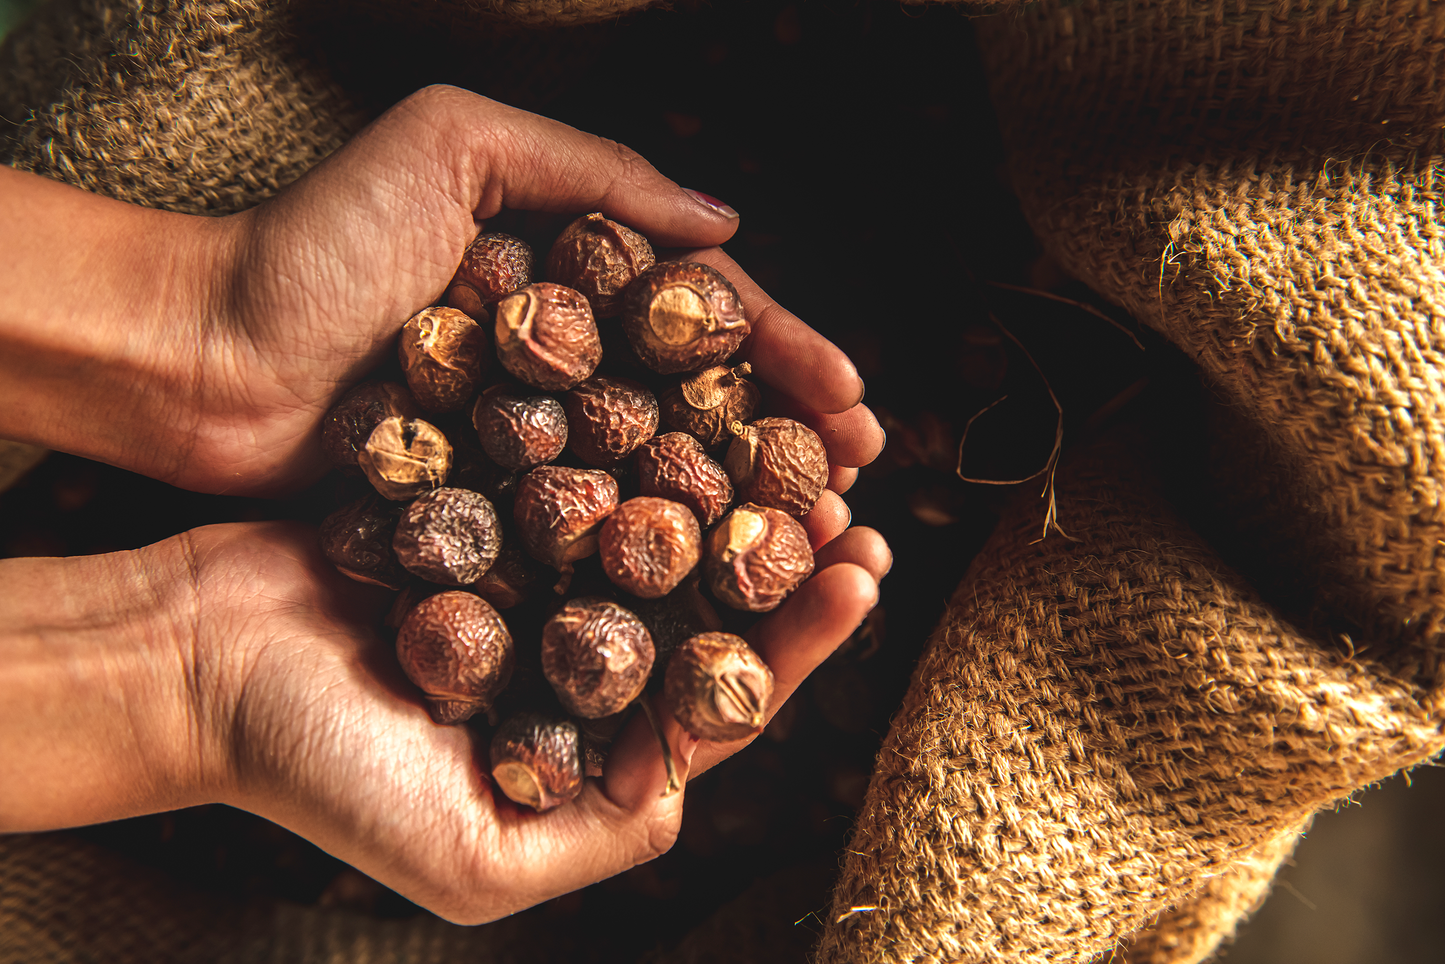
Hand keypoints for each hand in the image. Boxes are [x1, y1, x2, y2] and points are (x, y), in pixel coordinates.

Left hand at [0, 85, 881, 495]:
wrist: (199, 359)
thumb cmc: (315, 244)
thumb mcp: (452, 146)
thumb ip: (590, 171)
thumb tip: (726, 222)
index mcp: (572, 274)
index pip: (705, 317)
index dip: (786, 354)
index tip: (853, 401)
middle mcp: (565, 360)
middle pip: (700, 402)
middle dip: (789, 439)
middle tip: (861, 482)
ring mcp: (531, 439)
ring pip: (660, 473)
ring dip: (740, 508)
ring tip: (814, 542)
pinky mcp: (491, 508)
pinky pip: (589, 531)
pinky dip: (652, 556)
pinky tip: (707, 586)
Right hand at [0, 519, 888, 922]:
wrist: (193, 657)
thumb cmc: (315, 767)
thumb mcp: (467, 856)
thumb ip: (595, 841)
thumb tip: (690, 798)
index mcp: (585, 745)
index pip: (720, 694)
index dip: (800, 642)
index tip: (862, 577)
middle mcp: (570, 660)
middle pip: (705, 605)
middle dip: (787, 559)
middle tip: (859, 504)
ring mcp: (531, 579)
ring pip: (656, 531)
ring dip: (731, 490)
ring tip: (806, 445)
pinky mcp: (488, 510)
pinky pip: (580, 470)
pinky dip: (637, 439)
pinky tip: (693, 400)